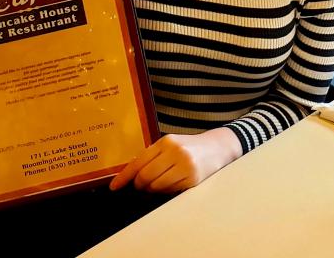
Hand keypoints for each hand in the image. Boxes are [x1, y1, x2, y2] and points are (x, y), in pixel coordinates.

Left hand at [109, 128, 242, 192]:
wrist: (218, 147)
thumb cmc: (190, 147)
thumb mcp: (172, 144)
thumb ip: (153, 155)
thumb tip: (132, 175)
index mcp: (165, 142)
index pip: (138, 162)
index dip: (124, 177)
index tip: (114, 187)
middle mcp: (175, 152)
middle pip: (145, 177)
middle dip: (140, 185)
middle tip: (141, 186)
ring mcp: (185, 166)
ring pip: (157, 186)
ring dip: (153, 189)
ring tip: (160, 183)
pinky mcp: (193, 179)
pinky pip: (170, 191)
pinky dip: (166, 191)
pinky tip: (172, 184)